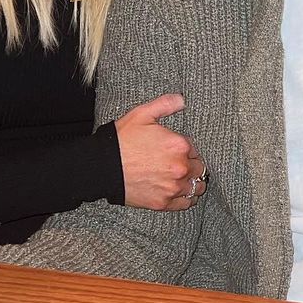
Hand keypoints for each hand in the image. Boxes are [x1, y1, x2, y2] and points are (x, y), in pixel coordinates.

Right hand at [115, 94, 206, 210]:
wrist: (102, 166)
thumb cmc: (122, 139)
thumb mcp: (143, 114)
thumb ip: (166, 104)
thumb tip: (183, 99)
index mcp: (179, 145)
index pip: (197, 149)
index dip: (189, 150)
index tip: (182, 151)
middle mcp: (180, 168)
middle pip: (200, 169)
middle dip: (194, 166)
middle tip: (185, 165)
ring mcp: (172, 187)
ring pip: (197, 187)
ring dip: (194, 183)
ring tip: (188, 180)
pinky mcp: (163, 203)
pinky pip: (186, 203)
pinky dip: (187, 199)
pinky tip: (183, 193)